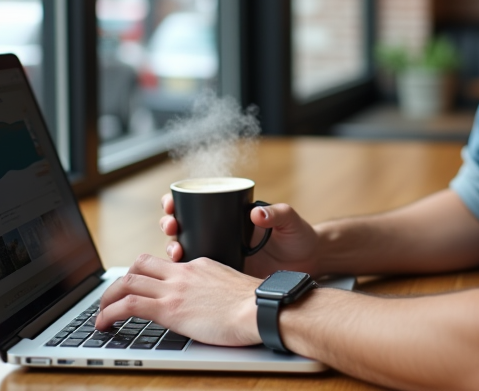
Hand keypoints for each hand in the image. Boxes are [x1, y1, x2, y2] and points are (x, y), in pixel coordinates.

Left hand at [95, 253, 259, 344]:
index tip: (143, 287)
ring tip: (101, 313)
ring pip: (127, 281)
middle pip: (140, 264)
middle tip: (113, 297)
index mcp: (200, 265)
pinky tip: (103, 324)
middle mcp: (183, 272)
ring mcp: (174, 289)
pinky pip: (128, 305)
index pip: (165, 264)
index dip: (148, 275)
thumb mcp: (233, 288)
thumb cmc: (257, 305)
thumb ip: (217, 291)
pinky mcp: (169, 309)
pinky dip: (109, 313)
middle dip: (121, 281)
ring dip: (108, 297)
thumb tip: (216, 304)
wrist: (262, 308)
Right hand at [159, 194, 322, 277]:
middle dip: (170, 224)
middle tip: (170, 226)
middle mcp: (222, 231)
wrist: (309, 264)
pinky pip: (199, 274)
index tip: (170, 203)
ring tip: (175, 251)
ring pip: (187, 249)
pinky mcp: (225, 275)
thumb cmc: (300, 237)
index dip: (177, 202)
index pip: (197, 202)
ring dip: (173, 248)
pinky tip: (180, 274)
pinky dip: (185, 273)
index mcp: (232, 214)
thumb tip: (257, 213)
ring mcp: (221, 252)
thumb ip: (277, 214)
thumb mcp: (290, 222)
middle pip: (185, 225)